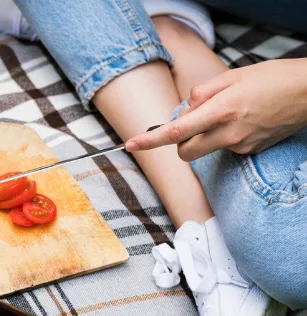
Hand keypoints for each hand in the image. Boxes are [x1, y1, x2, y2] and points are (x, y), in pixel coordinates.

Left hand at [126, 59, 306, 160]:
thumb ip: (201, 94)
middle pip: (185, 152)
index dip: (150, 141)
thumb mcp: (232, 77)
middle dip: (180, 142)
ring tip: (227, 115)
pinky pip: (227, 148)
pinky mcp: (252, 152)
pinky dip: (226, 137)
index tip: (130, 145)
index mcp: (220, 111)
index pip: (175, 132)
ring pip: (206, 150)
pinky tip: (245, 121)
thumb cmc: (271, 78)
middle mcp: (228, 133)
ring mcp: (241, 146)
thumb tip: (184, 110)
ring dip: (205, 138)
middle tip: (192, 123)